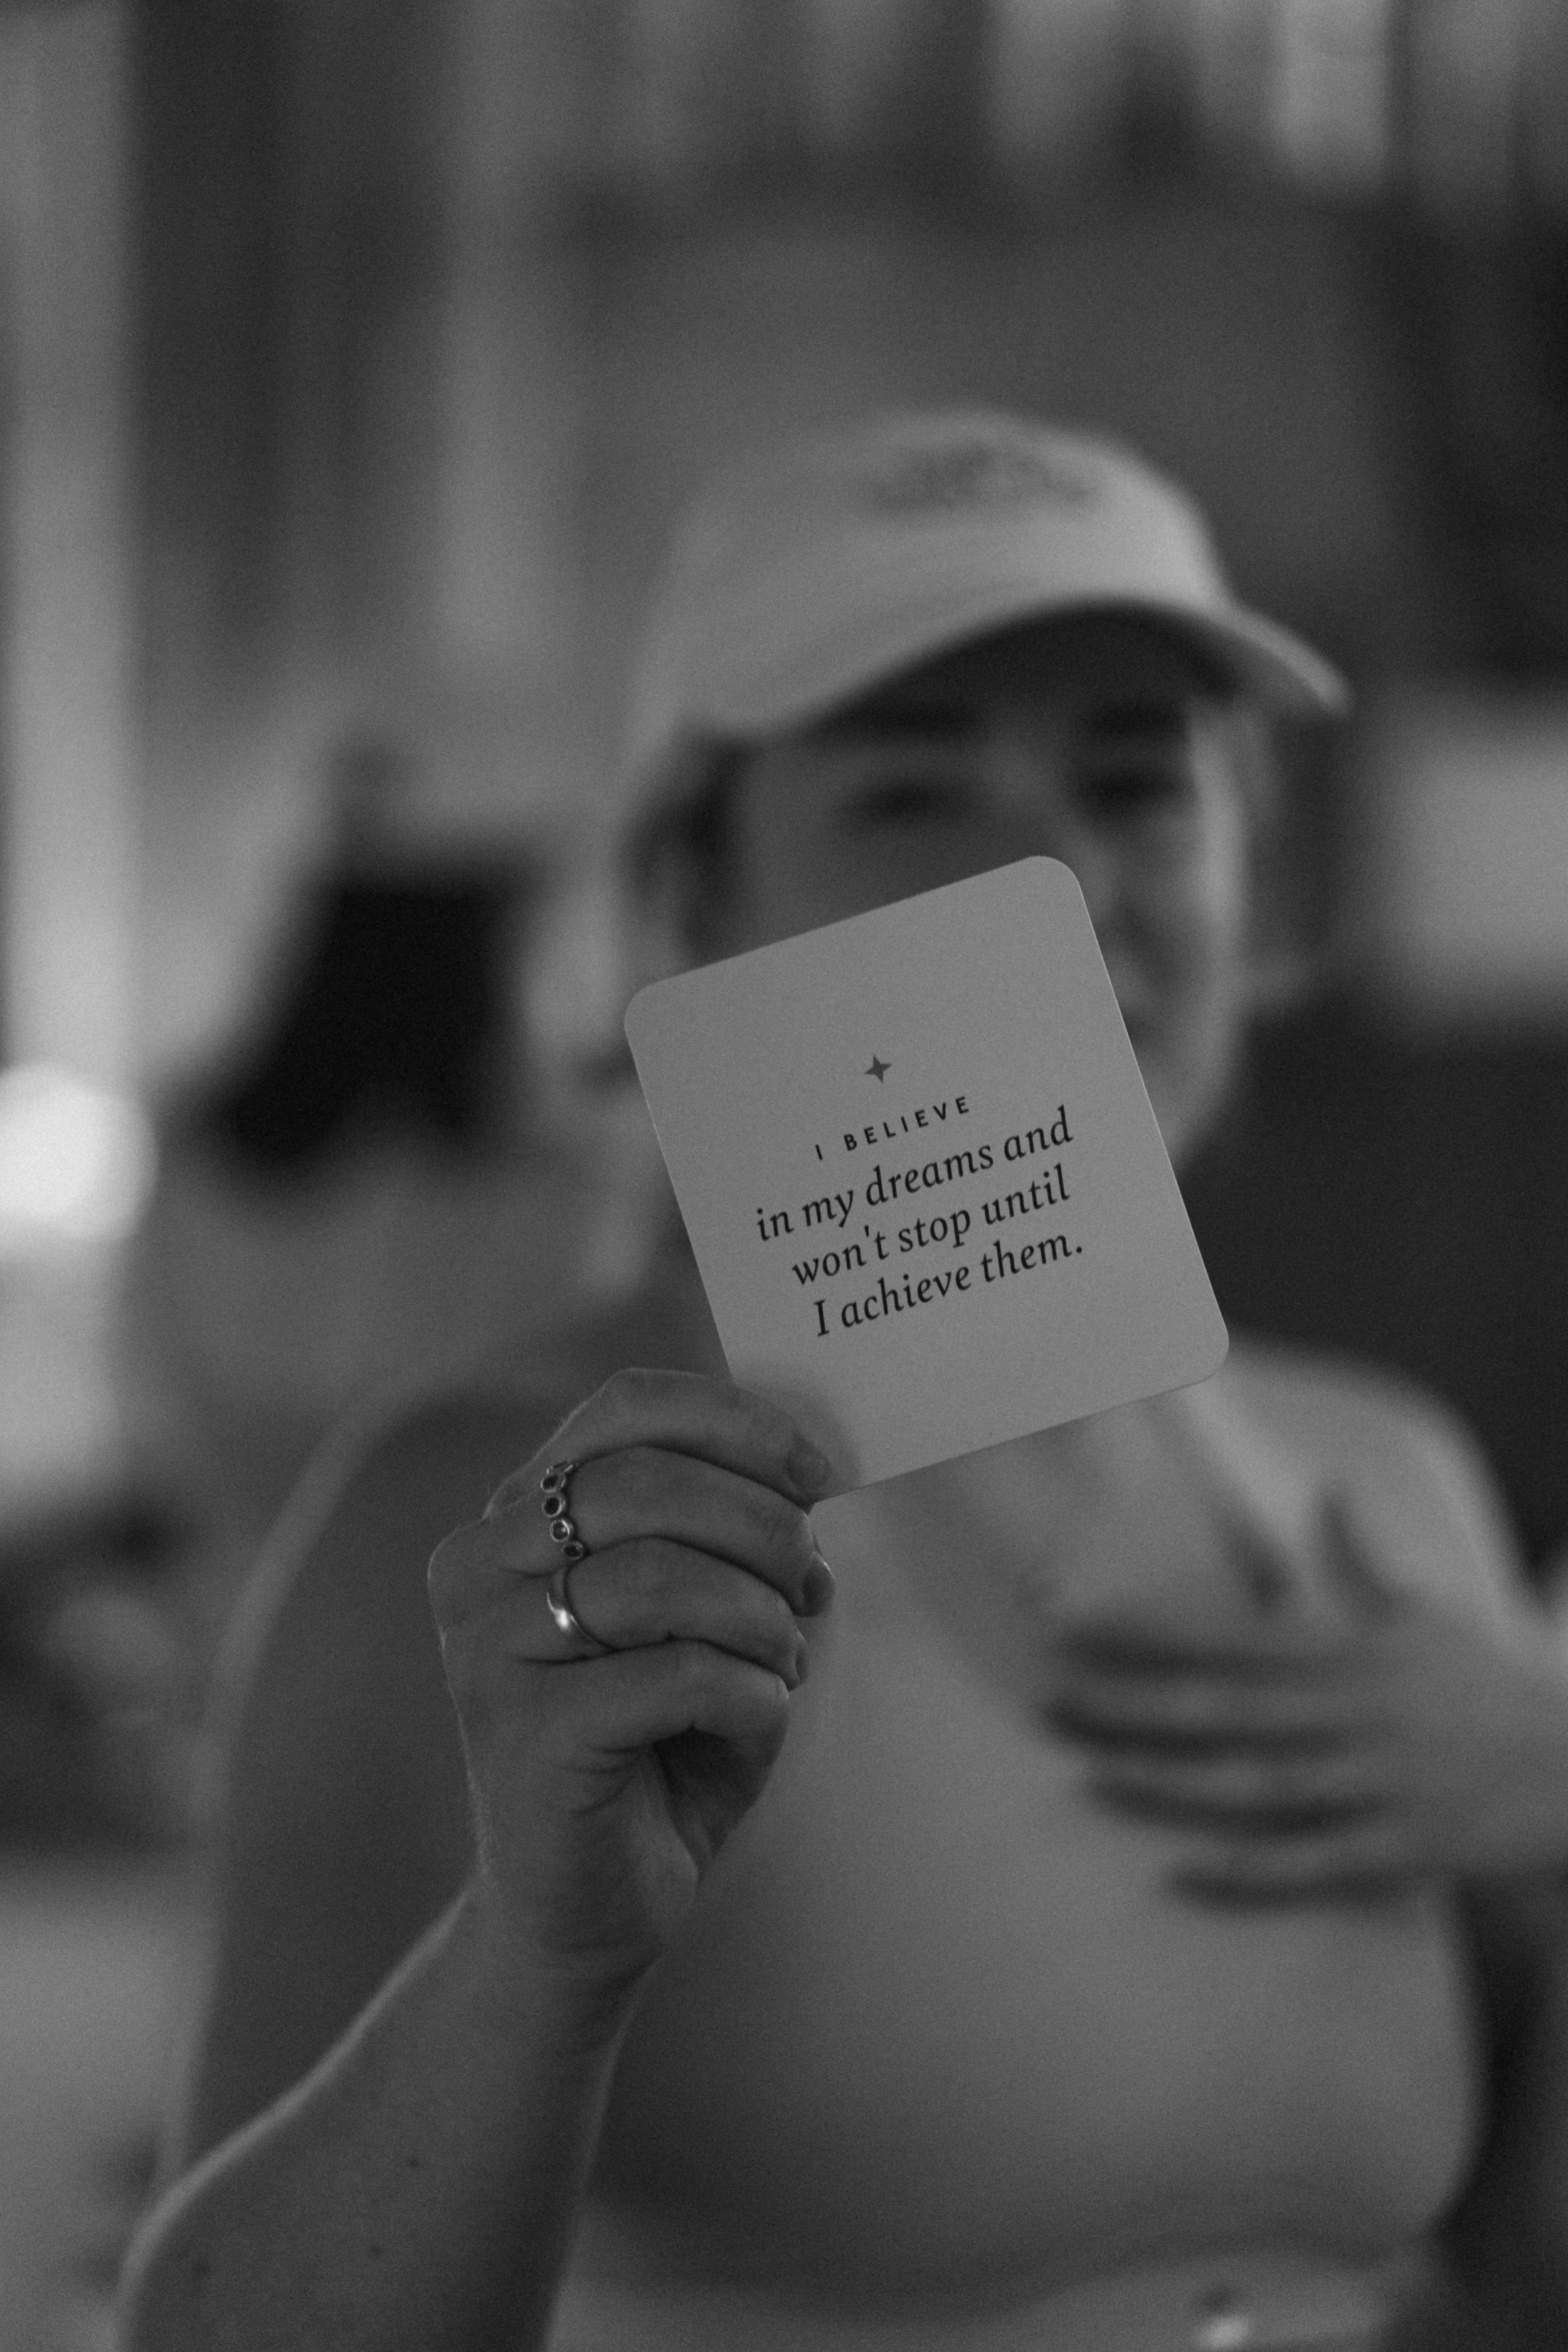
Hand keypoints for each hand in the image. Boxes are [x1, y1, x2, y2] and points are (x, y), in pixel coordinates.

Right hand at [429, 1368, 833, 2002]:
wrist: (586, 1912)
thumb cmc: (655, 1750)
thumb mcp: (702, 1619)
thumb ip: (734, 1540)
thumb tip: (808, 1482)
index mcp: (517, 1514)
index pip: (624, 1406)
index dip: (735, 1421)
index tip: (817, 1470)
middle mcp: (480, 1565)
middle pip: (646, 1481)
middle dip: (762, 1524)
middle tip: (812, 1580)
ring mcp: (488, 1649)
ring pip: (660, 1575)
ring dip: (761, 1616)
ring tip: (784, 1662)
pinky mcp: (525, 1733)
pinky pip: (676, 1675)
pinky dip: (751, 1692)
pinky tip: (758, 1715)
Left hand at [1046, 1493, 1567, 1902]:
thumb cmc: (1492, 1692)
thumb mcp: (1430, 1616)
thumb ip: (1368, 1559)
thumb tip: (1335, 1488)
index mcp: (1350, 1654)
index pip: (1230, 1635)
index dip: (1151, 1631)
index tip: (1078, 1625)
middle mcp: (1352, 1714)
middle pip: (1223, 1710)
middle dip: (1132, 1706)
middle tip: (1051, 1702)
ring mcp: (1375, 1784)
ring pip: (1253, 1785)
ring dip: (1168, 1781)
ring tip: (1091, 1775)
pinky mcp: (1402, 1849)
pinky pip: (1312, 1863)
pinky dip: (1247, 1871)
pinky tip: (1180, 1871)